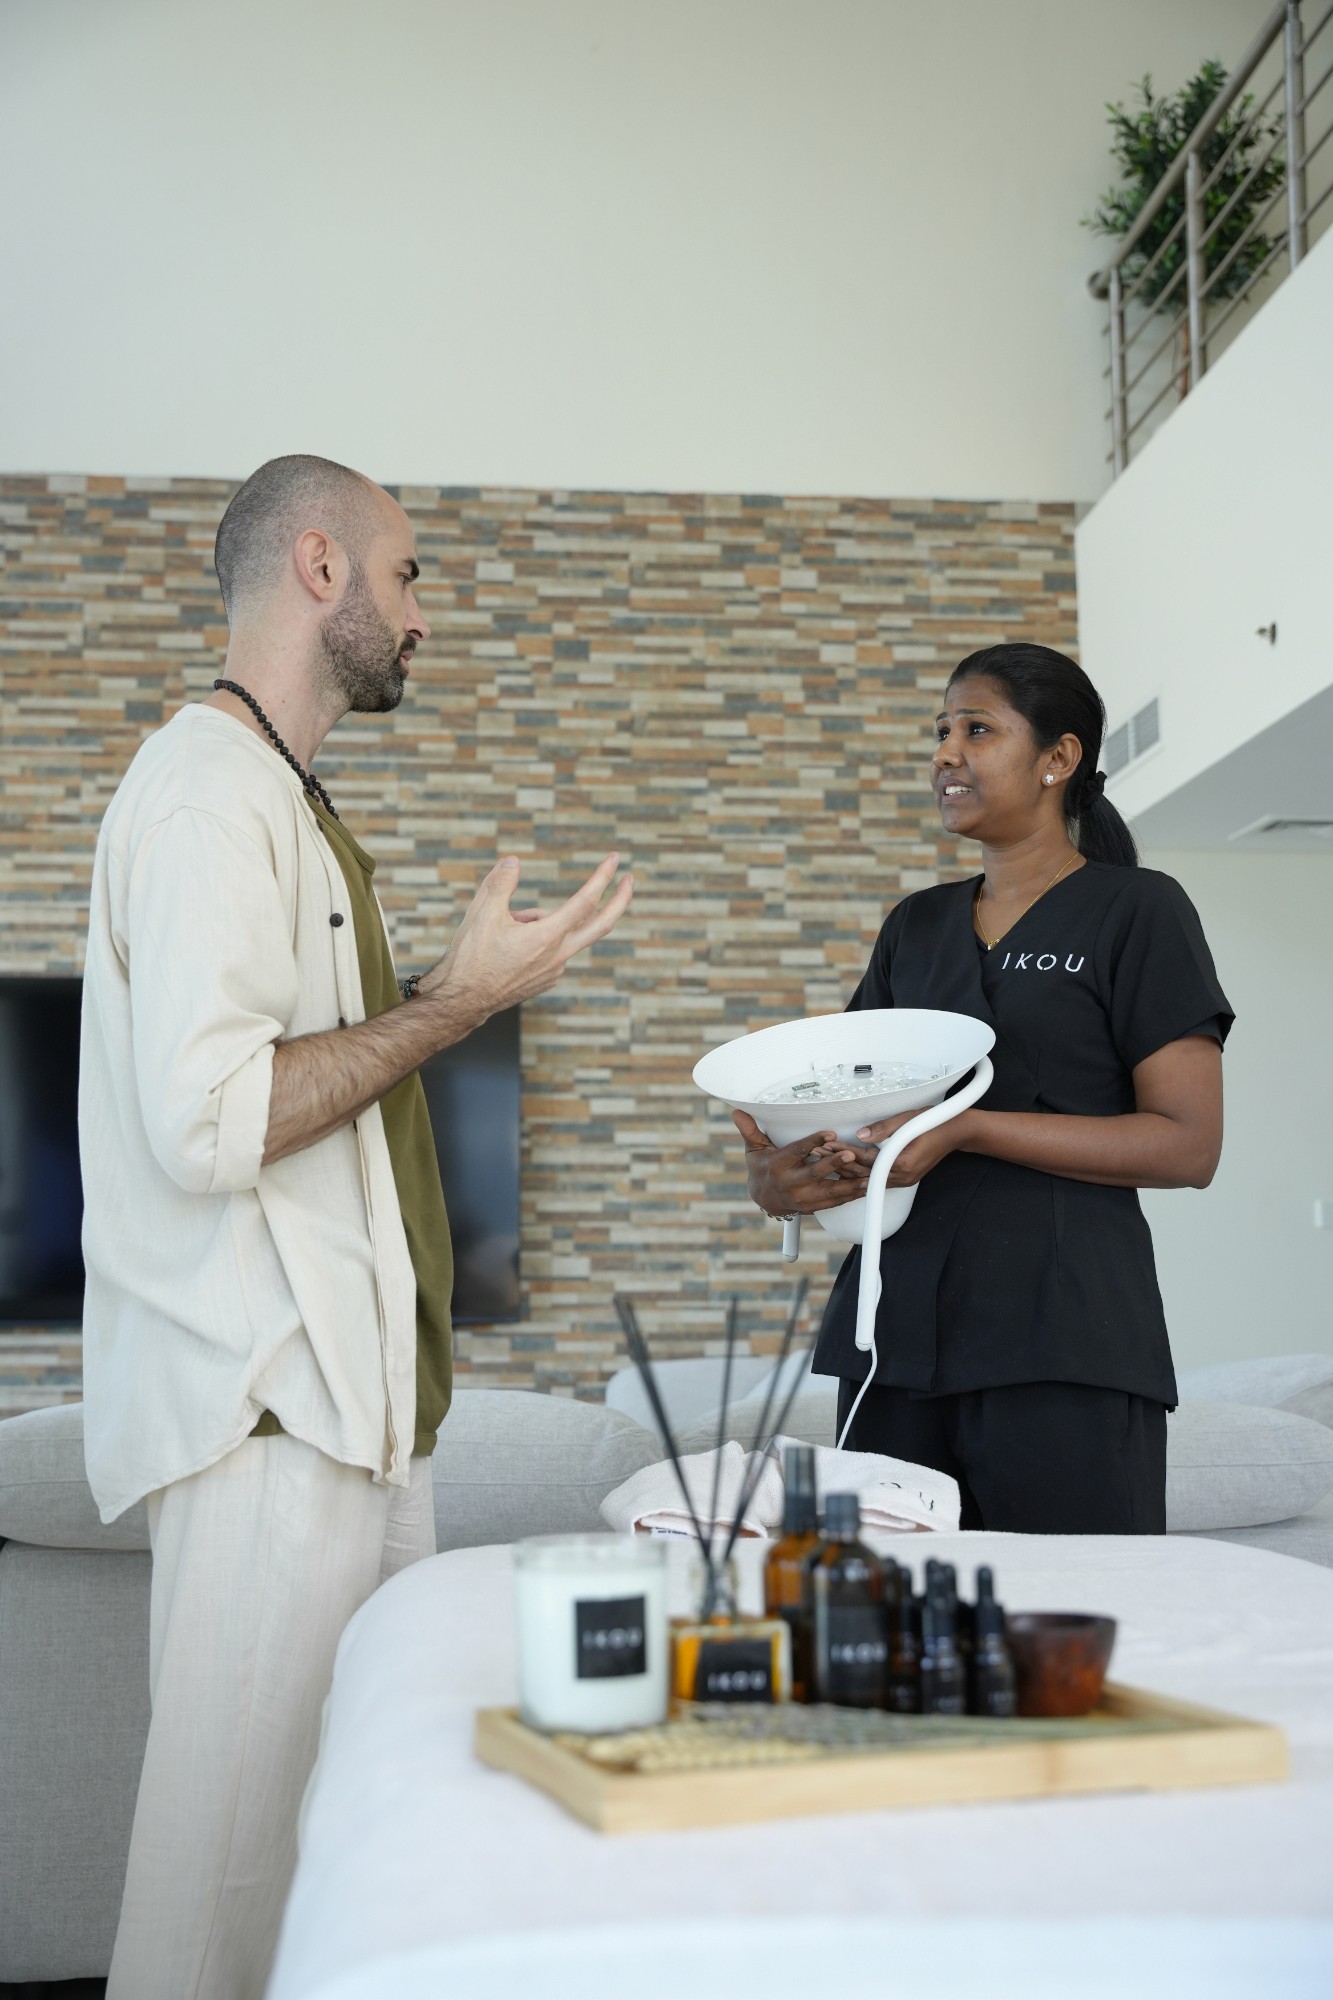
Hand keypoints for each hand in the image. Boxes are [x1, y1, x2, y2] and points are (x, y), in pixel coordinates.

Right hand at [422, 853, 632, 1020]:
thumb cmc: (472, 957)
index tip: (615, 860)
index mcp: (547, 937)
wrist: (463, 1000)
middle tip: (630, 879)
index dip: (602, 877)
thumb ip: (502, 882)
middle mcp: (558, 956)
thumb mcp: (482, 912)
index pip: (585, 901)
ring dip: (545, 920)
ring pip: (564, 934)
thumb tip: (515, 861)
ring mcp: (555, 971)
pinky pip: (552, 950)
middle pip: (601, 924)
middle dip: (620, 900)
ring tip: (505, 926)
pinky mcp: (547, 980)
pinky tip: (509, 945)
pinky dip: (539, 937)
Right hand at [731, 1109, 871, 1215]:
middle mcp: (791, 1183)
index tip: (830, 1133)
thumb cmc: (762, 1167)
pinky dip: (851, 1196)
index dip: (814, 1142)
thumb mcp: (755, 1149)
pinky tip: (866, 1188)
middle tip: (851, 1154)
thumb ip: (751, 1130)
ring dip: (850, 1185)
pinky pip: (834, 1202)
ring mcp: (803, 1198)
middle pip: (814, 1174)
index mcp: (778, 1165)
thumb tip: (737, 1111)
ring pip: (829, 1192)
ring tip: (868, 1177)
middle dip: (834, 1165)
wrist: (764, 1199)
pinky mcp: (813, 1207)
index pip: (797, 1152)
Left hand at [831, 1106, 978, 1188]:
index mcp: (903, 1163)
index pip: (866, 1160)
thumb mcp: (907, 1120)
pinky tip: (847, 1169)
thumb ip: (884, 1129)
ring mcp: (904, 1180)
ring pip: (869, 1179)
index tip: (828, 1146)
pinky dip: (862, 1174)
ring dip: (848, 1170)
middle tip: (819, 1153)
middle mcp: (902, 1176)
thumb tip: (860, 1135)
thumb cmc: (934, 1123)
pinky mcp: (904, 1178)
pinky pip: (878, 1179)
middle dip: (840, 1163)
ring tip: (827, 1160)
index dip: (845, 1153)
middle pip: (864, 1174)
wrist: (955, 1132)